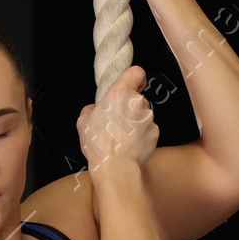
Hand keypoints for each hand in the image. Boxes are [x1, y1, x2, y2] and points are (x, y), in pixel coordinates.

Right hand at [76, 65, 157, 179]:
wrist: (115, 167)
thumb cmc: (98, 144)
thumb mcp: (83, 122)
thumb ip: (90, 109)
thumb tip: (94, 109)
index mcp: (119, 93)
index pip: (137, 72)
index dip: (135, 77)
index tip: (133, 83)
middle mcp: (137, 102)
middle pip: (138, 98)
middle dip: (130, 107)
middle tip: (118, 120)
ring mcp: (149, 118)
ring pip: (143, 114)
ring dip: (136, 121)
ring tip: (123, 136)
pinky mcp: (155, 132)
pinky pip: (149, 129)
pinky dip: (142, 134)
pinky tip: (131, 144)